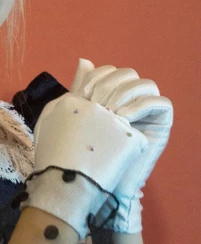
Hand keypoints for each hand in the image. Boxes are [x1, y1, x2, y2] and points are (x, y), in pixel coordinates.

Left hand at [70, 58, 173, 232]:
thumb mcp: (81, 116)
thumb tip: (84, 60)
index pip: (110, 71)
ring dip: (124, 95)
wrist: (98, 183)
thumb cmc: (86, 151)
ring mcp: (148, 110)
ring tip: (109, 113)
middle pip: (128, 74)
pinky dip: (141, 105)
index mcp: (113, 93)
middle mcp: (132, 98)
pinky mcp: (161, 124)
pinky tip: (123, 119)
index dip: (96, 77)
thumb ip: (82, 88)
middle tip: (96, 105)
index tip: (82, 95)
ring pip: (145, 84)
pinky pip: (161, 102)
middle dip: (110, 86)